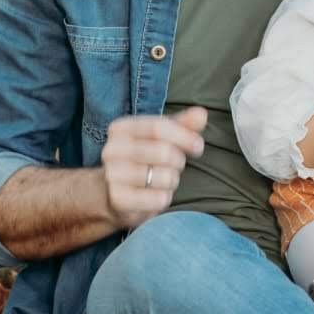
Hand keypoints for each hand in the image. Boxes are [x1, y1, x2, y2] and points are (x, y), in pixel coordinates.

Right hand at [101, 107, 208, 229]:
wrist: (112, 193)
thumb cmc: (143, 159)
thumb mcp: (161, 137)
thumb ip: (183, 124)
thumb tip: (201, 114)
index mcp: (120, 129)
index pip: (158, 127)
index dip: (185, 137)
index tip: (198, 146)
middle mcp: (112, 150)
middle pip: (164, 152)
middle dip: (179, 161)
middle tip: (175, 166)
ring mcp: (112, 175)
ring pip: (164, 177)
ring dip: (172, 181)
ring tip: (163, 181)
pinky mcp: (118, 200)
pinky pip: (158, 198)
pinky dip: (165, 198)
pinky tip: (156, 195)